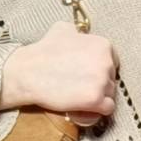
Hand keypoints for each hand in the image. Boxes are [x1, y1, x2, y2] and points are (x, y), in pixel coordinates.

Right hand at [0, 20, 117, 125]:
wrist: (28, 72)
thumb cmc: (43, 52)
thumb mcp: (62, 30)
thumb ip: (78, 33)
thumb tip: (80, 35)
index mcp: (102, 45)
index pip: (112, 62)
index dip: (99, 70)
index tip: (88, 75)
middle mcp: (106, 61)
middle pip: (111, 79)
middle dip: (98, 84)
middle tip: (80, 86)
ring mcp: (101, 81)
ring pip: (110, 94)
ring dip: (97, 97)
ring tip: (79, 97)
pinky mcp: (95, 99)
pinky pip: (107, 108)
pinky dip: (97, 110)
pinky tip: (84, 107)